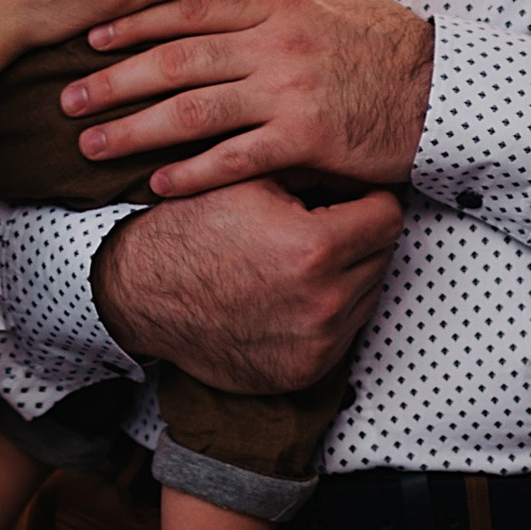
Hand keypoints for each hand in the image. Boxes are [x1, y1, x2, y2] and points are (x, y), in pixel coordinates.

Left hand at [64, 0, 433, 194]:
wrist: (442, 90)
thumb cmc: (384, 38)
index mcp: (276, 1)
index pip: (189, 7)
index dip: (134, 20)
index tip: (90, 33)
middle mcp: (274, 44)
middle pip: (177, 60)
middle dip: (114, 79)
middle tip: (67, 96)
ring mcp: (288, 92)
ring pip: (194, 111)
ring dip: (136, 130)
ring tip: (91, 144)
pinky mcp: (305, 140)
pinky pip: (236, 159)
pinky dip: (193, 174)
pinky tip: (157, 184)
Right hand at [93, 178, 403, 391]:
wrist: (142, 294)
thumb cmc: (191, 230)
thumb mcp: (249, 178)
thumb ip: (310, 165)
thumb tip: (356, 157)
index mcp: (315, 247)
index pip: (388, 216)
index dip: (368, 199)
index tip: (349, 198)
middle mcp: (324, 303)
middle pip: (383, 256)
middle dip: (358, 237)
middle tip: (321, 226)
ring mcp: (317, 344)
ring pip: (368, 295)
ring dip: (347, 276)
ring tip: (301, 260)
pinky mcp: (305, 372)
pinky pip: (344, 333)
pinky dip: (328, 313)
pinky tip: (291, 295)